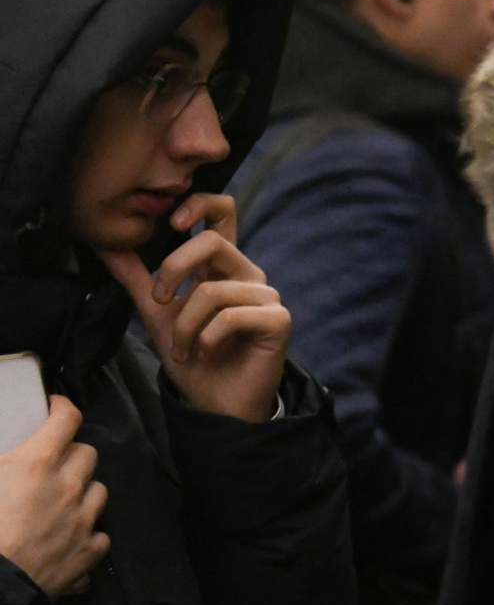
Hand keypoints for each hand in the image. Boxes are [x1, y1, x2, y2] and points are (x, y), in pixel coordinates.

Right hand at [0, 398, 108, 596]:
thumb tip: (5, 464)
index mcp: (36, 464)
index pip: (66, 419)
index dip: (62, 407)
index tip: (55, 408)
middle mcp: (68, 486)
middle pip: (86, 453)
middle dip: (71, 453)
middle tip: (51, 462)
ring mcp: (83, 519)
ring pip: (98, 489)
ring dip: (82, 489)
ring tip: (61, 499)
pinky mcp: (89, 550)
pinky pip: (99, 532)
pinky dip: (87, 531)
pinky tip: (69, 534)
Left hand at [96, 192, 288, 422]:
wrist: (214, 401)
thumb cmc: (193, 356)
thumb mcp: (156, 313)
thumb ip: (136, 278)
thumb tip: (105, 244)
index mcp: (222, 265)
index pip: (222, 212)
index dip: (200, 204)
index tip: (173, 224)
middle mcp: (248, 274)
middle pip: (212, 242)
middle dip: (173, 270)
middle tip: (159, 302)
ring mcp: (266, 297)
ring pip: (212, 290)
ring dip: (185, 325)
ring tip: (183, 349)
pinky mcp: (278, 320)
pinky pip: (231, 316)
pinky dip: (207, 338)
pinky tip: (206, 353)